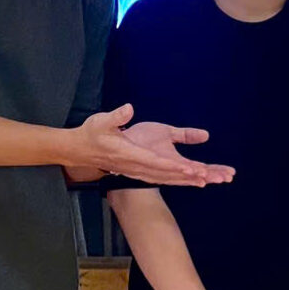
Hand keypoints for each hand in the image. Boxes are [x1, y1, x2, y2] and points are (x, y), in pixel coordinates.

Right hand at [74, 105, 233, 186]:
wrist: (80, 150)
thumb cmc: (91, 133)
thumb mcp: (101, 121)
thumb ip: (116, 117)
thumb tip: (129, 108)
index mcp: (128, 154)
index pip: (154, 161)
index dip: (172, 165)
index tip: (189, 168)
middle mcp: (135, 166)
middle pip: (165, 173)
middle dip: (186, 176)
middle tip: (208, 177)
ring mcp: (136, 171)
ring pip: (164, 178)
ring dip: (185, 180)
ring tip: (206, 181)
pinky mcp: (138, 171)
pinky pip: (161, 178)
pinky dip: (176, 179)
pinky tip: (189, 180)